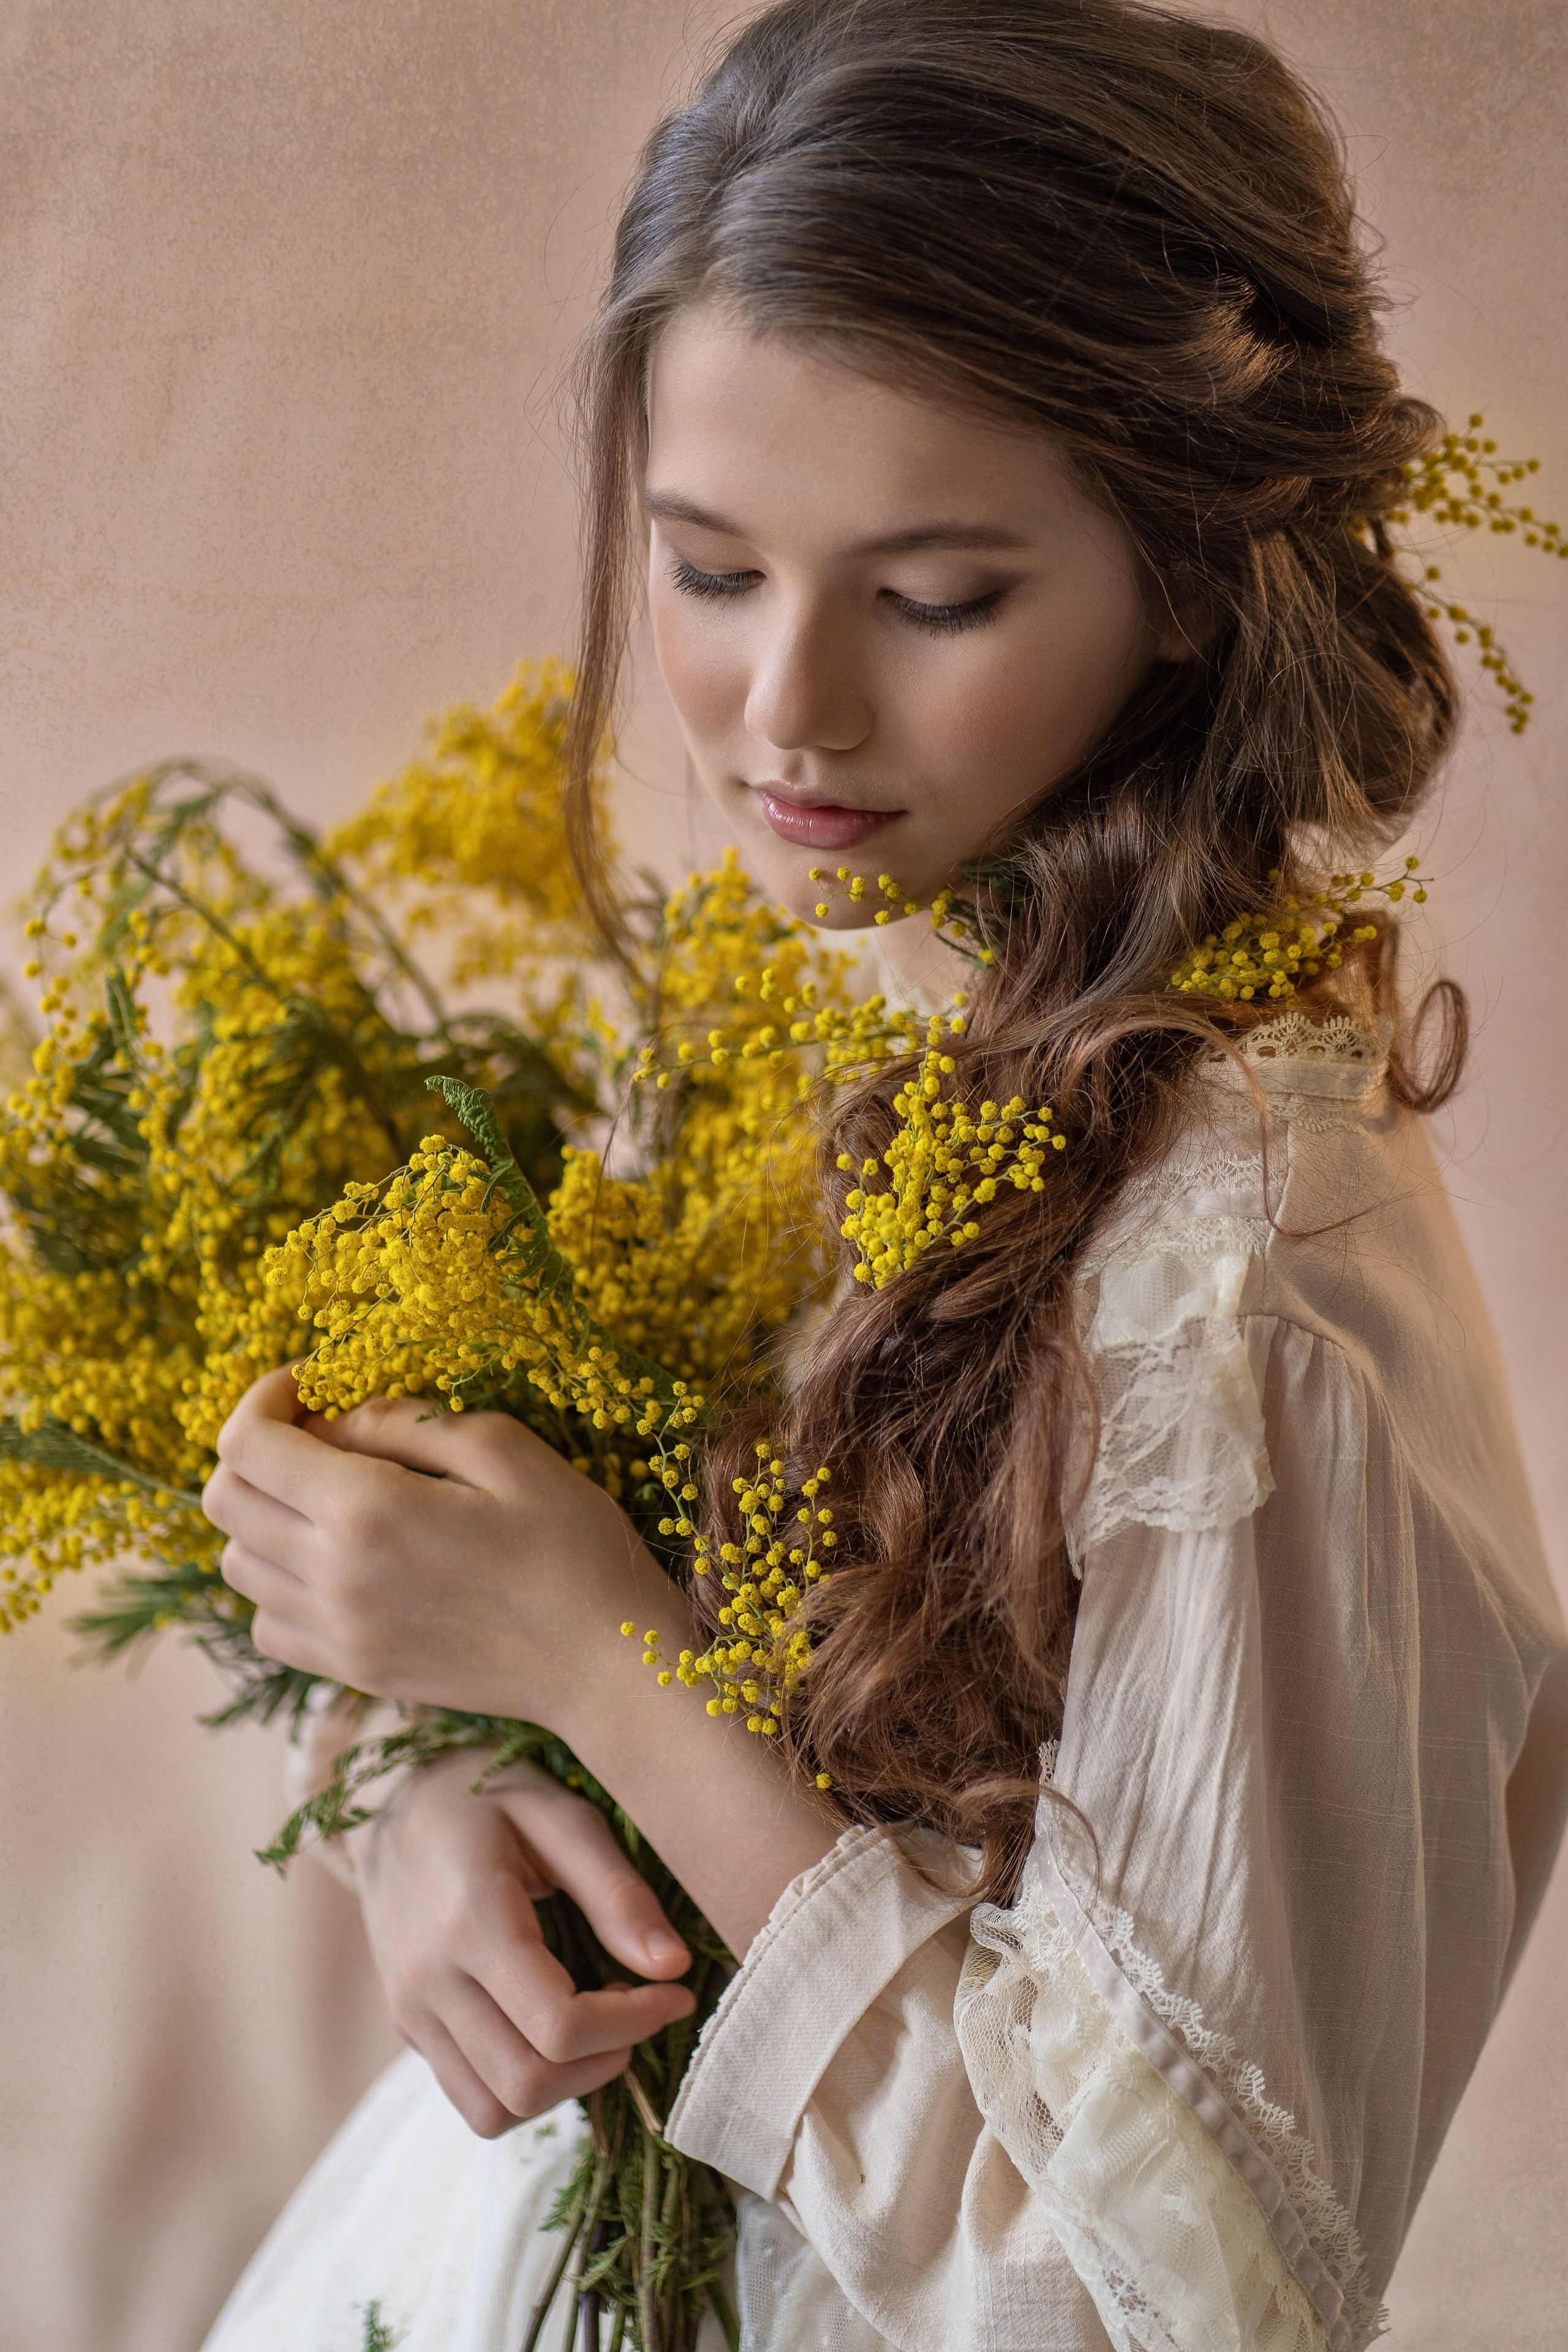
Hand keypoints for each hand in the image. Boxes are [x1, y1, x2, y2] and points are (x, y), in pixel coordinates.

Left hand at [207, 1367, 841, 1957]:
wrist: (604, 1662)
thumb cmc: (571, 1543)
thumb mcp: (502, 1447)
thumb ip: (404, 1421)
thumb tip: (335, 1417)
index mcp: (366, 1511)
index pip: (248, 1444)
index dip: (264, 1397)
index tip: (311, 1383)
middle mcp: (332, 1577)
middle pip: (225, 1501)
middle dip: (256, 1450)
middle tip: (319, 1433)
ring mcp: (337, 1634)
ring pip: (236, 1563)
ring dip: (264, 1516)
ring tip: (330, 1497)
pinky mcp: (353, 1672)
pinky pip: (267, 1623)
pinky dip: (278, 1584)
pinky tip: (337, 1563)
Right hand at [344, 1750, 696, 2136]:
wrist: (389, 1799)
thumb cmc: (485, 1794)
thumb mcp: (560, 1816)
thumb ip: (617, 1893)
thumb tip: (674, 1967)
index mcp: (470, 1921)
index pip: (559, 2026)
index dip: (634, 2023)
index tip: (674, 1992)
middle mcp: (429, 1981)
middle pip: (529, 2081)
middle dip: (606, 2059)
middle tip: (639, 2008)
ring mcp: (409, 2011)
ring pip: (494, 2109)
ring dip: (565, 2086)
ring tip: (598, 2026)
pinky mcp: (407, 2026)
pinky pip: (469, 2095)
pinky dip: (522, 2087)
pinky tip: (552, 2030)